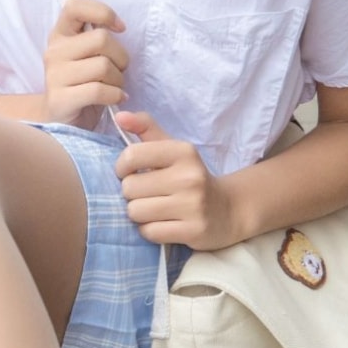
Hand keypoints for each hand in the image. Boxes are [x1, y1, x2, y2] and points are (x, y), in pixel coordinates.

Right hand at [41, 0, 128, 127]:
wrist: (62, 120)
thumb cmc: (83, 84)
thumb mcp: (87, 55)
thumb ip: (96, 38)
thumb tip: (118, 27)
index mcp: (60, 34)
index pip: (75, 6)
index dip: (102, 12)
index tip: (119, 28)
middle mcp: (54, 51)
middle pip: (101, 39)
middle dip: (120, 57)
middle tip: (118, 70)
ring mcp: (54, 75)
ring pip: (103, 66)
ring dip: (118, 79)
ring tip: (113, 86)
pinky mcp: (60, 99)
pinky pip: (99, 90)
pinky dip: (115, 95)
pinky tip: (115, 99)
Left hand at [113, 109, 242, 250]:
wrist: (229, 210)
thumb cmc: (191, 177)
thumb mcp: (174, 149)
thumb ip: (146, 129)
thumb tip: (119, 116)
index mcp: (183, 152)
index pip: (132, 155)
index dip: (122, 167)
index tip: (129, 172)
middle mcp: (189, 177)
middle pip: (130, 188)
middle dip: (132, 194)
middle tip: (147, 195)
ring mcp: (193, 205)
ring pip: (136, 211)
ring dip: (139, 214)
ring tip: (154, 210)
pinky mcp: (193, 231)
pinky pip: (149, 232)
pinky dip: (149, 231)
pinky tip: (163, 224)